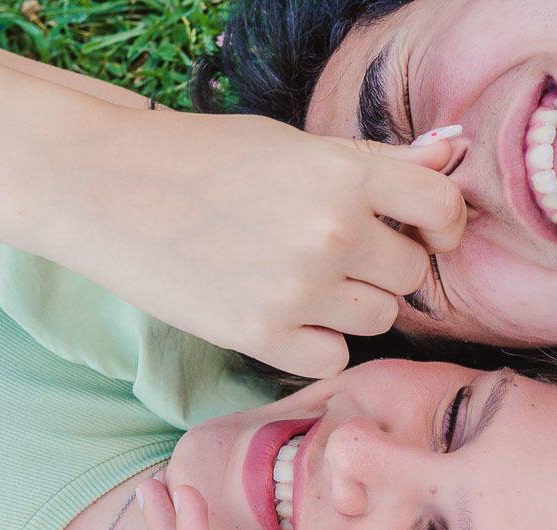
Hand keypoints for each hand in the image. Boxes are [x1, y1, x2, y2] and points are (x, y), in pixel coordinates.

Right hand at [48, 111, 465, 377]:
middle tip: (337, 248)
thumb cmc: (204, 158)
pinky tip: (281, 312)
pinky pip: (334, 357)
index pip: (443, 208)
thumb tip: (452, 153)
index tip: (421, 227)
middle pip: (411, 273)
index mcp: (344, 174)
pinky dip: (316, 342)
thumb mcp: (295, 145)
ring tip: (302, 277)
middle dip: (385, 263)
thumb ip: (377, 161)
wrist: (104, 189)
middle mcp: (332, 233)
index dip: (442, 221)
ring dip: (353, 304)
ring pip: (379, 319)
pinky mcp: (262, 337)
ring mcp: (298, 291)